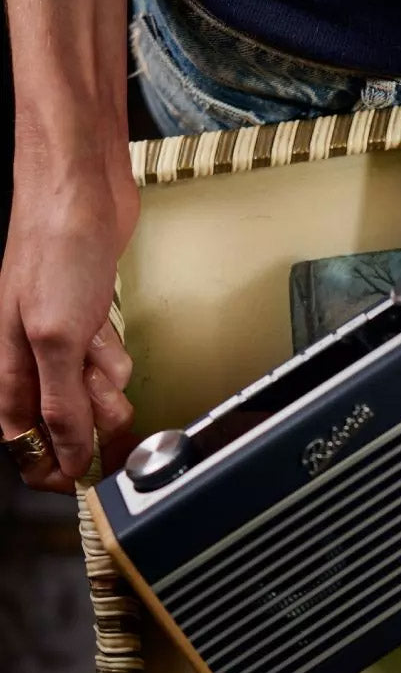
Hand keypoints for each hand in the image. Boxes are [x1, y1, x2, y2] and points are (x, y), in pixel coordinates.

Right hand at [0, 150, 139, 490]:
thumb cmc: (55, 248)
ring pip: (93, 388)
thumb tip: (67, 455)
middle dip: (92, 414)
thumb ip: (61, 400)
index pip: (23, 436)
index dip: (50, 462)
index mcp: (12, 364)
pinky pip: (109, 358)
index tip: (79, 480)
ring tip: (103, 348)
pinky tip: (109, 329)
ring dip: (107, 377)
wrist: (83, 192)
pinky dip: (116, 350)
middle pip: (67, 416)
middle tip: (106, 397)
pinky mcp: (90, 318)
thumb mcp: (57, 337)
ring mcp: (63, 336)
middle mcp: (34, 354)